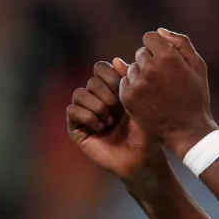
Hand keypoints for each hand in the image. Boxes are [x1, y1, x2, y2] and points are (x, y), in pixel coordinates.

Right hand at [67, 59, 156, 179]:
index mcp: (111, 89)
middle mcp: (96, 98)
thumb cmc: (146, 132)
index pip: (101, 68)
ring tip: (110, 121)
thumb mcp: (141, 102)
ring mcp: (85, 112)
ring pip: (80, 93)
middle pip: (92, 80)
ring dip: (98, 106)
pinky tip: (101, 127)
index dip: (112, 77)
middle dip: (108, 95)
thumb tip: (114, 60)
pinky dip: (88, 116)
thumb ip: (128, 79)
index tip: (126, 93)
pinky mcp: (76, 127)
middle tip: (119, 112)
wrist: (140, 158)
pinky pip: (73, 109)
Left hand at [120, 29, 217, 156]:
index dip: (157, 47)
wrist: (187, 131)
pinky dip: (133, 88)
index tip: (164, 59)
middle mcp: (150, 68)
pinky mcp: (128, 98)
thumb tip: (160, 31)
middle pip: (140, 53)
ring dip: (141, 75)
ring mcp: (137, 84)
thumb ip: (181, 43)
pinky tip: (147, 98)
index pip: (149, 37)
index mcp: (168, 57)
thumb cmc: (196, 98)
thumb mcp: (198, 67)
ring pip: (132, 68)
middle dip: (150, 61)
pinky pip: (124, 83)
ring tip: (156, 90)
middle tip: (163, 79)